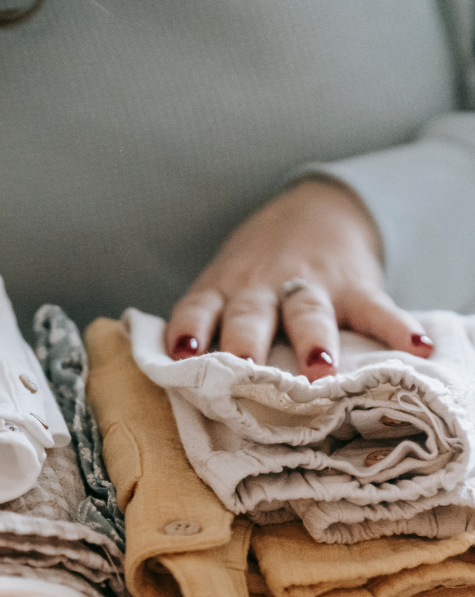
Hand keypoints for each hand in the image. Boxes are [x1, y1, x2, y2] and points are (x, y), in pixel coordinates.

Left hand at [165, 178, 433, 380]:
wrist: (312, 209)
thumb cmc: (253, 271)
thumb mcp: (223, 287)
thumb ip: (208, 328)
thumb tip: (181, 387)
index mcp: (222, 290)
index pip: (198, 308)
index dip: (187, 328)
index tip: (181, 353)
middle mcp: (260, 288)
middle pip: (250, 315)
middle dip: (246, 342)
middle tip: (245, 368)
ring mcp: (308, 285)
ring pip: (307, 312)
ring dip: (313, 340)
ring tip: (320, 369)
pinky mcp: (354, 286)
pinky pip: (376, 308)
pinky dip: (397, 328)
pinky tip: (415, 347)